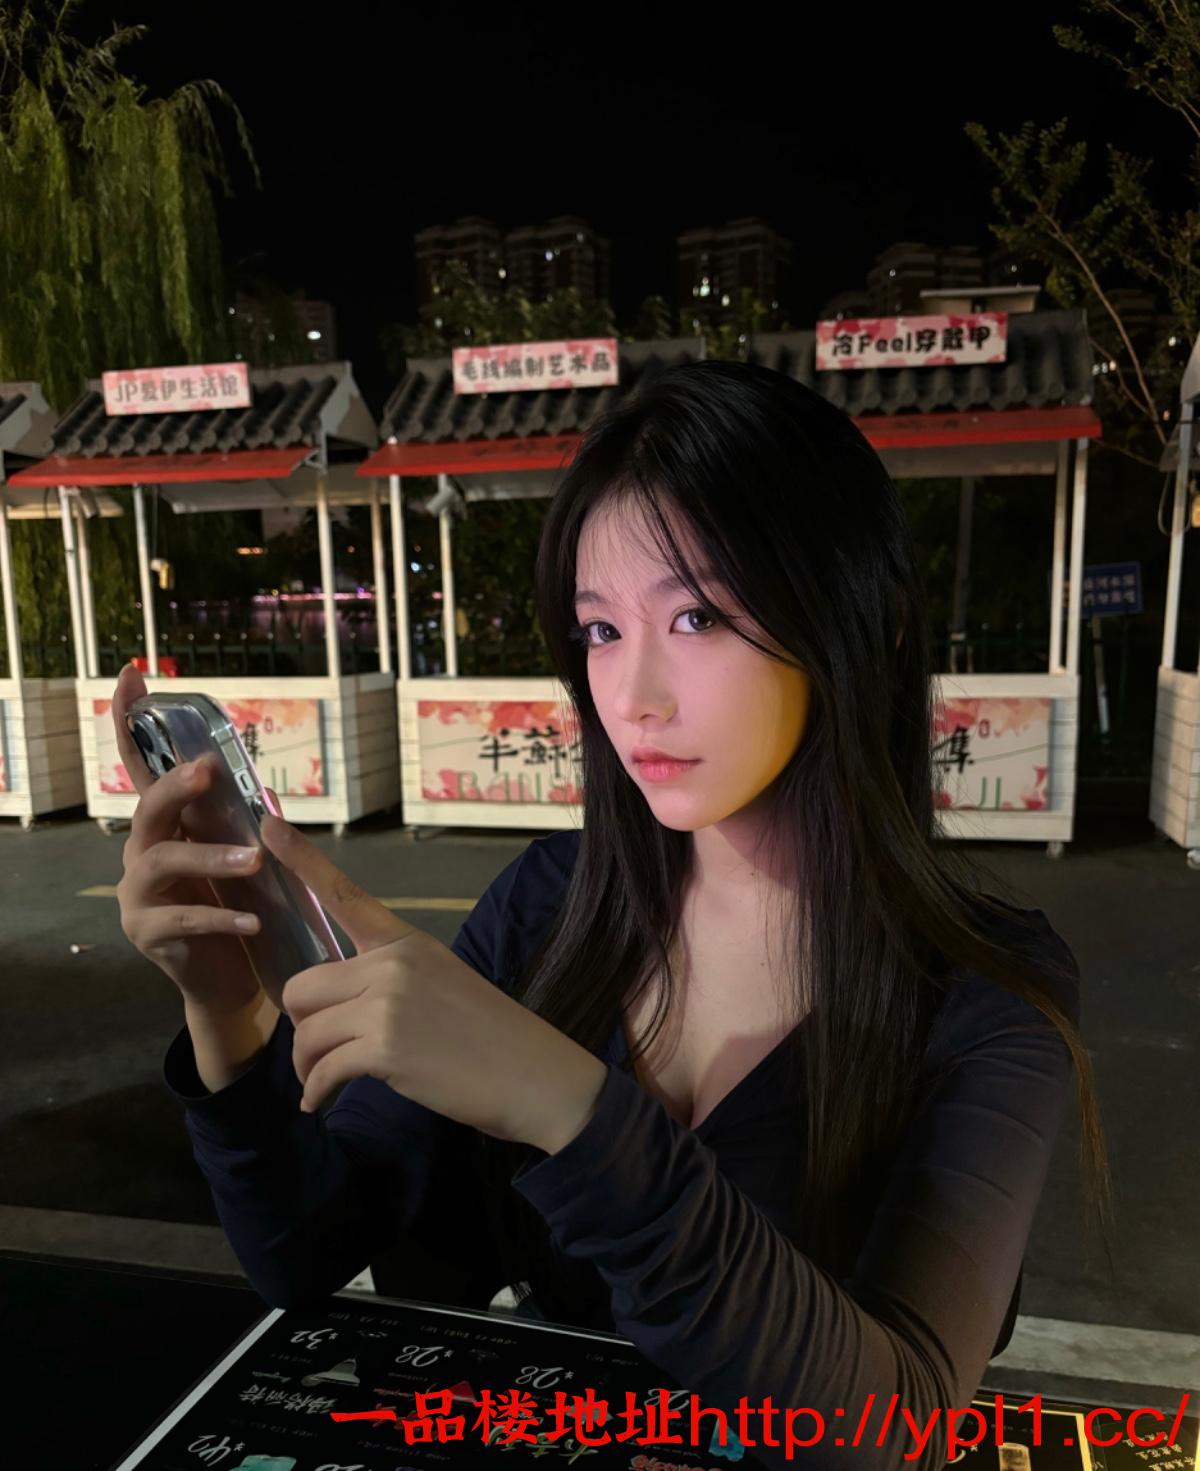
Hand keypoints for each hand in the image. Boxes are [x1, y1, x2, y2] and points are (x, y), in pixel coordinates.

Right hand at [112, 662, 264, 1009]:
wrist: (231, 978)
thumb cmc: (237, 904)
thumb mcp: (239, 856)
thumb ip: (237, 822)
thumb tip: (262, 787)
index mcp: (165, 827)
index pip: (142, 767)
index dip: (131, 721)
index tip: (133, 673)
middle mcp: (141, 854)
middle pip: (147, 809)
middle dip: (176, 786)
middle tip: (209, 771)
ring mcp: (138, 895)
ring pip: (163, 862)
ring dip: (211, 858)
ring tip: (255, 862)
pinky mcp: (148, 934)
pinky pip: (183, 919)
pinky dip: (221, 915)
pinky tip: (252, 920)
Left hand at [259, 813, 607, 1150]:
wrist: (535, 1076)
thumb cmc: (492, 1037)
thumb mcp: (443, 983)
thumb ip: (390, 980)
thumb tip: (339, 1007)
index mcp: (407, 943)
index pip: (345, 896)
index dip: (303, 859)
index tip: (268, 823)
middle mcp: (394, 963)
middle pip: (302, 986)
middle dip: (302, 1024)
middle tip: (319, 1053)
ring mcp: (389, 1003)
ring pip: (307, 1031)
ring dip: (306, 1066)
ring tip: (322, 1083)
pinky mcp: (386, 1047)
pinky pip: (322, 1070)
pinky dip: (316, 1092)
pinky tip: (321, 1104)